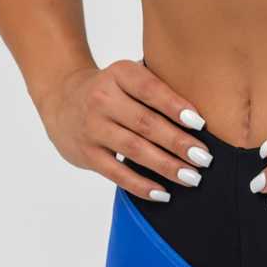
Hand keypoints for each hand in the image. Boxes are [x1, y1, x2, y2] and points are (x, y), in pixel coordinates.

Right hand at [38, 58, 212, 200]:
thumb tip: (202, 115)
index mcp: (119, 74)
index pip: (149, 89)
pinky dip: (141, 185)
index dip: (175, 106)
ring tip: (192, 177)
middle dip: (178, 143)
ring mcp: (92, 127)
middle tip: (205, 158)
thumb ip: (157, 87)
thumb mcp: (128, 75)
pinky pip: (116, 173)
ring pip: (134, 150)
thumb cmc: (112, 88)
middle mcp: (102, 99)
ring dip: (166, 166)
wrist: (62, 98)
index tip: (200, 123)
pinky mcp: (87, 153)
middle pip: (145, 124)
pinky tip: (163, 193)